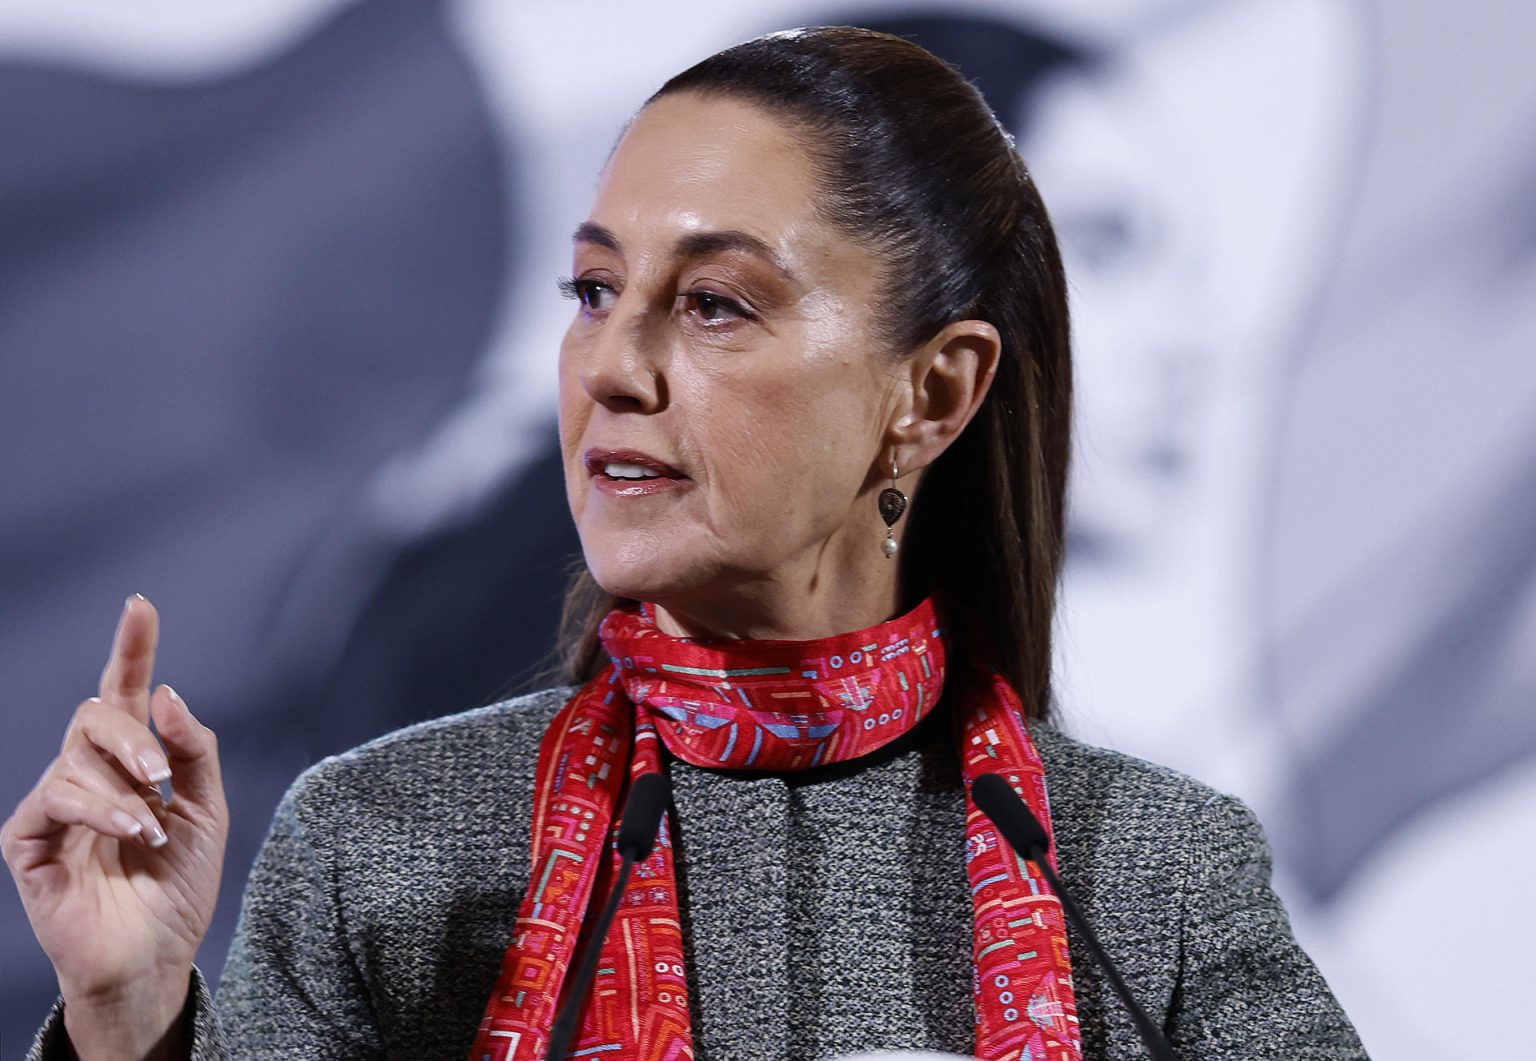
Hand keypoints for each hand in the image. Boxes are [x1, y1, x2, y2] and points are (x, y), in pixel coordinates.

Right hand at [2, 596, 227, 1058]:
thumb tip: (167, 693)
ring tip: (151, 829)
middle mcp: (91, 773)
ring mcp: (55, 805)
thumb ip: (192, 750)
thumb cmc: (178, 886)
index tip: (140, 604)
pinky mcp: (28, 840)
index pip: (126, 691)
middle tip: (159, 774)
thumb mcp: (208, 811)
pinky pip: (54, 799)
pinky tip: (131, 833)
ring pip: (75, 757)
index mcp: (133, 761)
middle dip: (132, 734)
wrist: (156, 955)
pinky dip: (100, 810)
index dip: (132, 648)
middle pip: (95, 712)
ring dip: (123, 789)